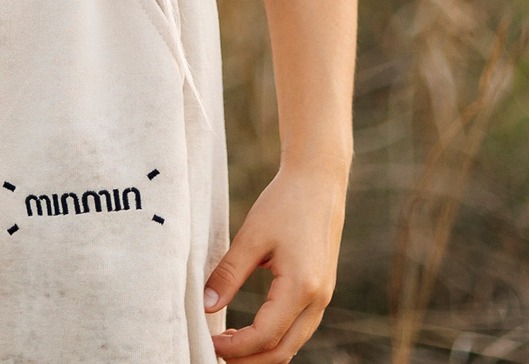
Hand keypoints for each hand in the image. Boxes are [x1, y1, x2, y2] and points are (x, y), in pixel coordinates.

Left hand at [205, 163, 344, 361]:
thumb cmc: (284, 204)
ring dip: (261, 352)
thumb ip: (228, 274)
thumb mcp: (251, 237)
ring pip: (293, 343)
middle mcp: (318, 299)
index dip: (236, 347)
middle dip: (249, 360)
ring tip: (227, 345)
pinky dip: (274, 338)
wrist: (319, 182)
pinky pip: (298, 329)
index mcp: (302, 287)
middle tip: (215, 352)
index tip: (209, 342)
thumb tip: (205, 306)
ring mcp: (323, 297)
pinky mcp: (320, 291)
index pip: (266, 335)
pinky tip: (248, 329)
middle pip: (283, 350)